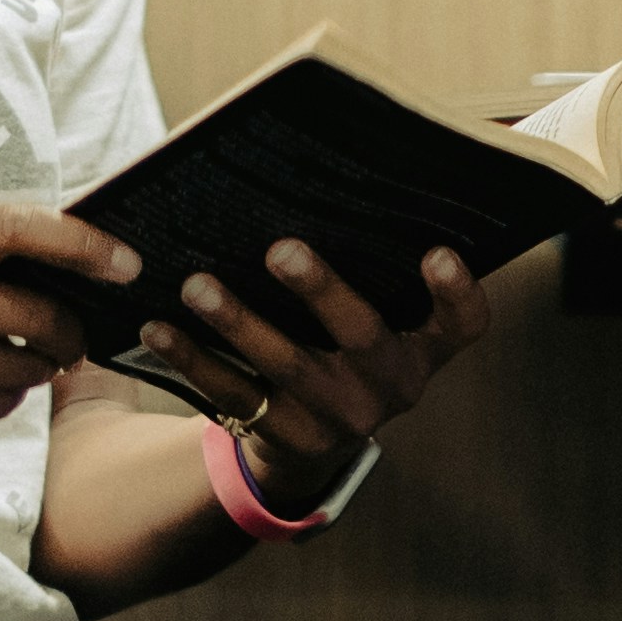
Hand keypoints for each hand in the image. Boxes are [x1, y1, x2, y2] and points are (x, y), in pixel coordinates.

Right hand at [0, 198, 138, 437]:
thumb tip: (84, 256)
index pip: (19, 228)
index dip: (83, 246)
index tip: (128, 263)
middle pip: (30, 312)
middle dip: (70, 330)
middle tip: (80, 335)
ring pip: (17, 366)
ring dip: (41, 368)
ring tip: (36, 357)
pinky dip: (8, 395)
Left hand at [172, 236, 490, 494]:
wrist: (314, 442)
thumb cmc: (346, 347)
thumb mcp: (380, 318)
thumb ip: (374, 268)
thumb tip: (316, 178)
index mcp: (424, 348)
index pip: (463, 324)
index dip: (457, 292)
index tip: (437, 252)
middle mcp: (390, 386)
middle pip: (363, 336)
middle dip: (322, 291)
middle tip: (281, 249)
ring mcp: (339, 417)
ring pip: (288, 365)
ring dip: (239, 322)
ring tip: (196, 285)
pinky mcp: (286, 436)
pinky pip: (234, 395)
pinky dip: (193, 359)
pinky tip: (158, 327)